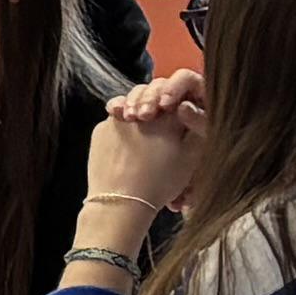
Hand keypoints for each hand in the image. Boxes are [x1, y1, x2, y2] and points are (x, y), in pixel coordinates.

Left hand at [99, 68, 206, 207]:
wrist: (121, 200)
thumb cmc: (160, 182)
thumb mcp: (191, 159)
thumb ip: (196, 128)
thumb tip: (190, 106)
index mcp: (167, 116)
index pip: (177, 95)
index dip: (179, 100)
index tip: (179, 110)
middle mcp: (140, 109)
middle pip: (150, 93)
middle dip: (155, 101)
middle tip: (158, 117)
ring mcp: (116, 118)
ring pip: (130, 104)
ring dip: (138, 110)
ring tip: (143, 129)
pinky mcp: (99, 129)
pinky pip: (115, 120)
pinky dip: (124, 127)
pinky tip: (128, 145)